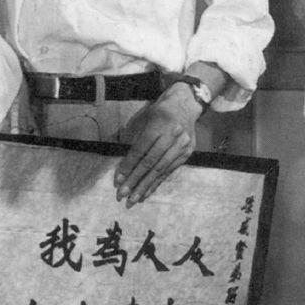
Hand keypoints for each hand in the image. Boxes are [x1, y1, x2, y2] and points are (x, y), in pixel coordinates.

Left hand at [114, 84, 199, 203]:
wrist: (185, 105)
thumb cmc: (158, 111)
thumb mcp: (143, 119)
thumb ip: (134, 139)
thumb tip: (123, 166)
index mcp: (159, 122)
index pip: (141, 149)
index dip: (128, 166)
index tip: (117, 181)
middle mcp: (173, 135)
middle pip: (151, 162)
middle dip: (135, 181)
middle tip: (122, 195)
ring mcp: (182, 145)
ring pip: (161, 170)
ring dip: (145, 186)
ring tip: (133, 200)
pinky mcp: (187, 153)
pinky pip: (169, 171)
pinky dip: (157, 183)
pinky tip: (147, 193)